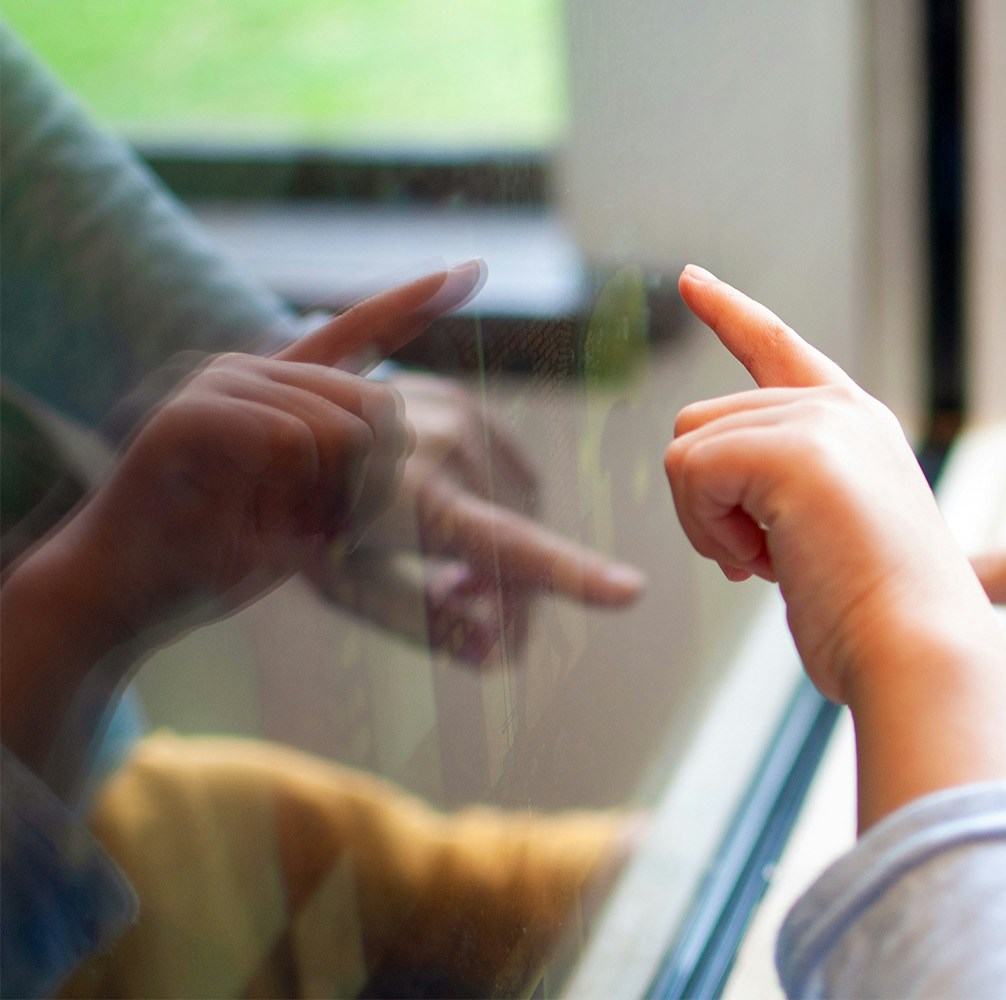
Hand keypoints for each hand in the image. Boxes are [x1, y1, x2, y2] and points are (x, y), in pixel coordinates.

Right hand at [58, 263, 484, 645]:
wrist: (124, 589)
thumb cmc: (216, 554)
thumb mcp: (304, 509)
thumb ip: (346, 466)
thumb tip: (397, 432)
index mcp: (282, 389)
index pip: (359, 330)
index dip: (413, 302)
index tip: (471, 270)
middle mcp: (252, 372)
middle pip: (377, 405)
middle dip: (370, 484)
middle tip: (321, 535)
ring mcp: (218, 386)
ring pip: (342, 430)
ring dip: (329, 502)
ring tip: (280, 534)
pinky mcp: (190, 416)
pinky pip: (290, 442)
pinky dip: (290, 497)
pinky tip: (251, 521)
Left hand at [303, 370, 644, 665]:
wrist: (266, 423)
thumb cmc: (299, 520)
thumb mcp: (344, 584)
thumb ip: (423, 624)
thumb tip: (496, 658)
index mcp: (407, 498)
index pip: (504, 547)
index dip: (568, 574)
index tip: (627, 591)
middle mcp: (441, 443)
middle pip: (520, 539)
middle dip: (512, 597)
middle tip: (487, 638)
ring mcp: (456, 413)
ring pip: (522, 505)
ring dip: (505, 550)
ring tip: (456, 581)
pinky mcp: (462, 399)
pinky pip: (511, 470)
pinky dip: (498, 506)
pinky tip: (455, 527)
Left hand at [668, 266, 1005, 826]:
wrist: (920, 652)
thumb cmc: (880, 624)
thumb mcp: (832, 539)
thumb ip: (784, 497)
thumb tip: (716, 495)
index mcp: (857, 428)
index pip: (778, 350)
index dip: (729, 314)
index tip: (691, 282)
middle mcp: (840, 411)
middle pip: (702, 421)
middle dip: (710, 503)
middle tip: (765, 561)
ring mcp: (819, 423)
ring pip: (689, 447)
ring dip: (707, 520)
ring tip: (773, 564)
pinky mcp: (790, 448)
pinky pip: (690, 471)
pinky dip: (706, 529)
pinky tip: (762, 563)